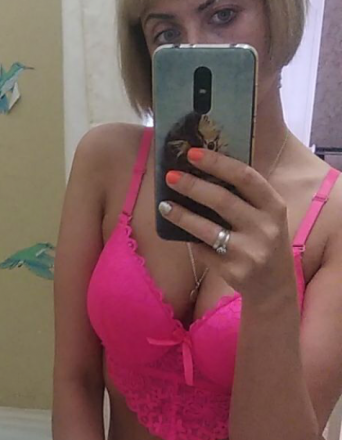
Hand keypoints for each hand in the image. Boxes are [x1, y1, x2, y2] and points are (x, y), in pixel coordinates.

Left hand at [158, 147, 294, 302]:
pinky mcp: (234, 272)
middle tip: (171, 176)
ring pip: (207, 229)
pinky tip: (179, 232)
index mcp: (274, 206)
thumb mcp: (266, 216)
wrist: (274, 287)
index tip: (192, 153)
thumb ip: (244, 196)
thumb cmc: (264, 241)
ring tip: (164, 205)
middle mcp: (265, 228)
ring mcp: (250, 252)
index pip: (245, 177)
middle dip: (193, 186)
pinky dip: (190, 240)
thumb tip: (201, 170)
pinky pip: (203, 251)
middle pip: (223, 200)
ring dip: (181, 215)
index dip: (218, 163)